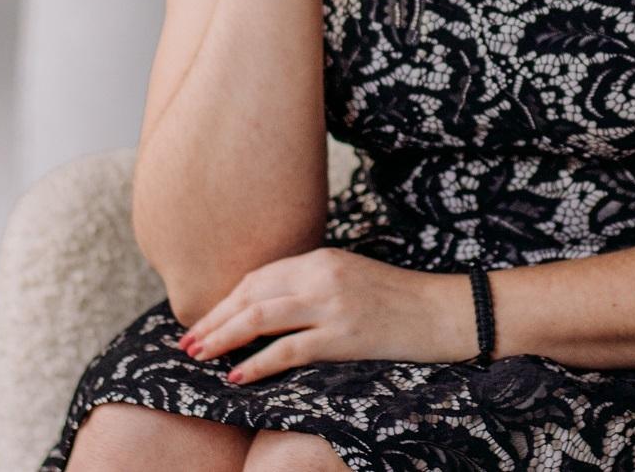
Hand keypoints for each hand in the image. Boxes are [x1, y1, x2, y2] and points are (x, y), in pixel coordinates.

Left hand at [175, 247, 475, 384]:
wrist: (447, 312)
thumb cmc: (401, 301)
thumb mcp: (352, 279)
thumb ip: (313, 286)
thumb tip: (269, 309)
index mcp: (322, 258)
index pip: (259, 277)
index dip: (227, 300)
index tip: (205, 321)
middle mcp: (322, 275)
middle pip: (252, 294)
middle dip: (214, 319)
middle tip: (187, 342)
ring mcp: (333, 305)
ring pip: (261, 317)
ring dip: (223, 337)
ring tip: (199, 356)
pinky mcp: (345, 336)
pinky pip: (289, 349)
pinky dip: (257, 363)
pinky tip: (237, 376)